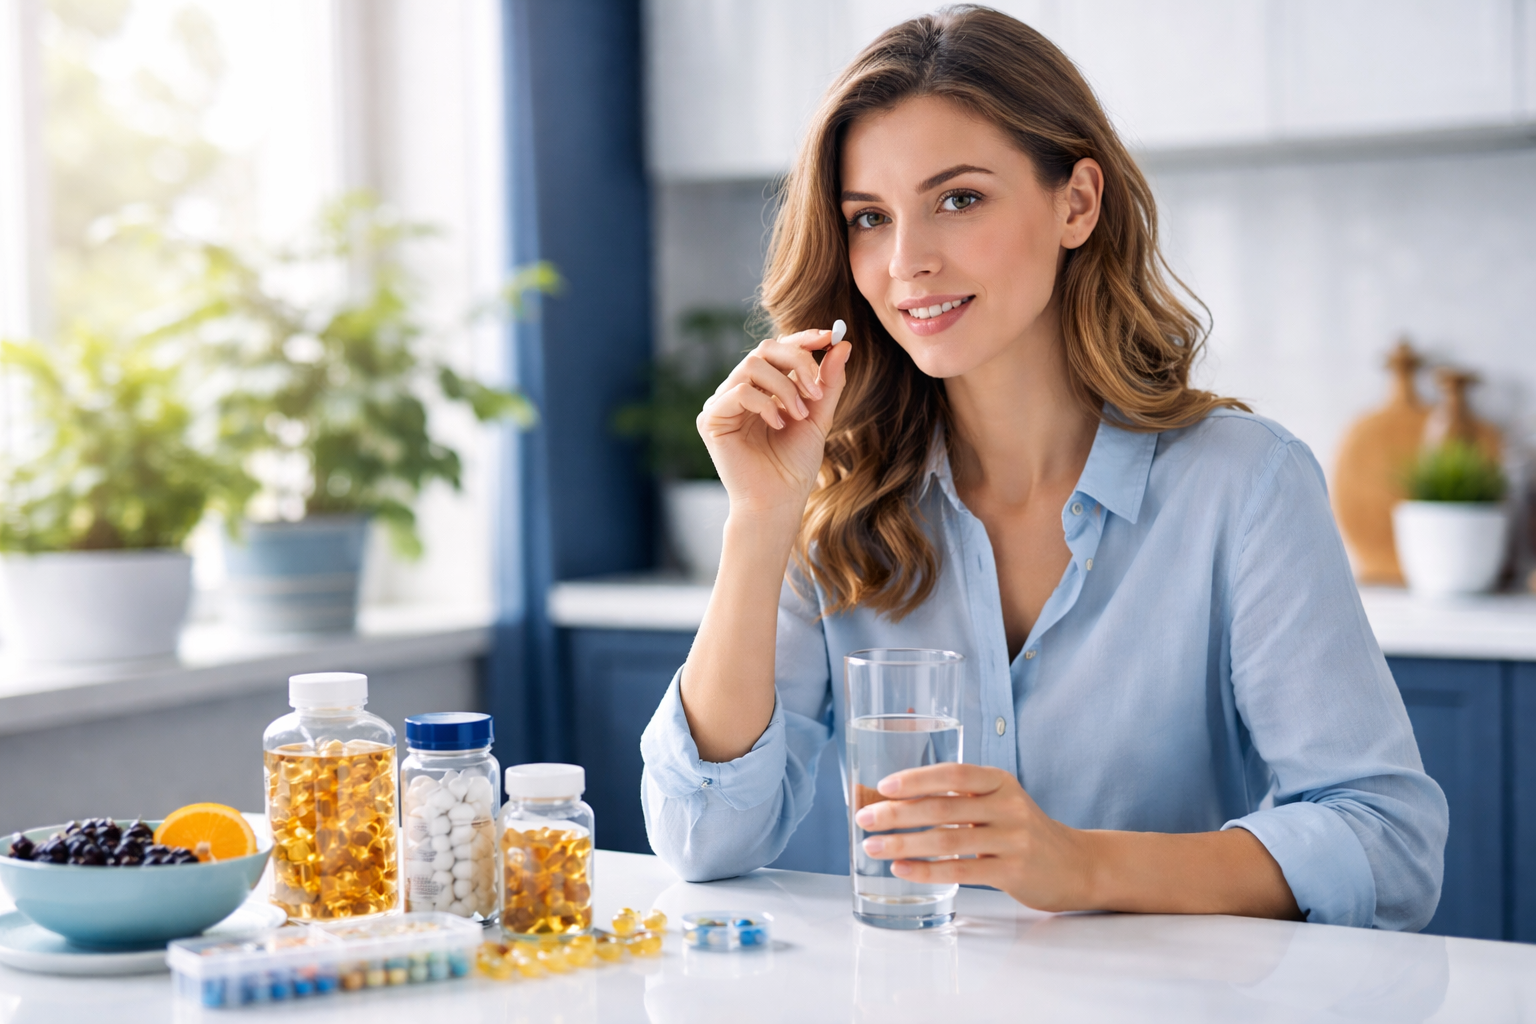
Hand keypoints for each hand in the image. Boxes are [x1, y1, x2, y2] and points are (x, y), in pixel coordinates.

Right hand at [697, 329, 852, 519]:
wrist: (779, 501)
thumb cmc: (795, 465)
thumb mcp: (818, 417)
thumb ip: (828, 382)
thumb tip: (842, 344)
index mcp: (763, 387)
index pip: (778, 348)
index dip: (802, 337)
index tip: (829, 336)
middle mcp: (740, 390)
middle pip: (764, 349)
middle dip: (797, 362)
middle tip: (817, 392)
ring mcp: (723, 403)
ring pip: (752, 365)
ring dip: (784, 387)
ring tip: (800, 414)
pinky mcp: (712, 419)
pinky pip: (738, 391)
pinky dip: (765, 404)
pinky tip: (778, 424)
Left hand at [853, 763, 1093, 912]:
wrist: (1076, 865)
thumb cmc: (1023, 832)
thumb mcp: (1000, 803)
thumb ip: (961, 799)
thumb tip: (896, 802)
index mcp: (1000, 782)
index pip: (954, 774)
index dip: (917, 778)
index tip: (883, 786)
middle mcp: (1008, 806)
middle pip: (943, 808)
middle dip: (897, 814)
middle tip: (864, 819)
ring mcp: (1013, 840)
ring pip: (947, 840)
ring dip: (903, 844)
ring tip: (872, 847)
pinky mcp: (1013, 872)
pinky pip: (961, 870)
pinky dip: (926, 870)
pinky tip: (902, 870)